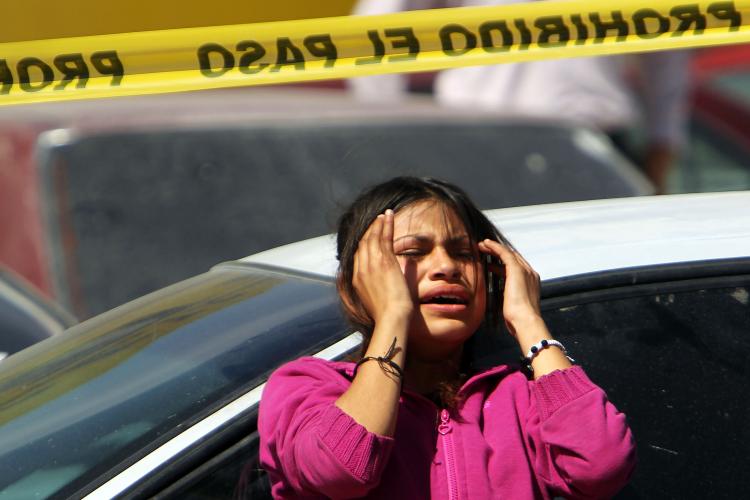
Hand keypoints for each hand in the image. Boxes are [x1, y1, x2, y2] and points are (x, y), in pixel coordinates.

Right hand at [353, 210, 413, 324]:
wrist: (391, 317)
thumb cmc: (386, 315)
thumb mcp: (372, 301)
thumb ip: (370, 290)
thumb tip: (376, 286)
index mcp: (356, 280)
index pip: (358, 256)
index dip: (363, 244)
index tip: (369, 237)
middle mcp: (361, 269)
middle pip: (362, 244)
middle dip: (369, 231)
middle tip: (376, 221)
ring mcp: (371, 264)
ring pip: (373, 237)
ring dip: (378, 224)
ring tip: (383, 215)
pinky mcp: (384, 261)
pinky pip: (384, 237)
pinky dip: (386, 225)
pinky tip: (388, 216)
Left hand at [477, 239, 542, 337]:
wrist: (525, 321)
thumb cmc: (518, 320)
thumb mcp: (513, 307)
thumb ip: (509, 299)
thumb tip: (505, 302)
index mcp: (531, 283)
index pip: (516, 268)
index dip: (503, 263)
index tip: (491, 263)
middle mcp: (530, 274)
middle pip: (513, 258)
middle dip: (498, 253)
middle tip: (485, 250)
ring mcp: (525, 271)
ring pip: (508, 253)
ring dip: (494, 248)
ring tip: (482, 246)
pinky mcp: (517, 269)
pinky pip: (504, 253)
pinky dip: (494, 247)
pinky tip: (485, 244)